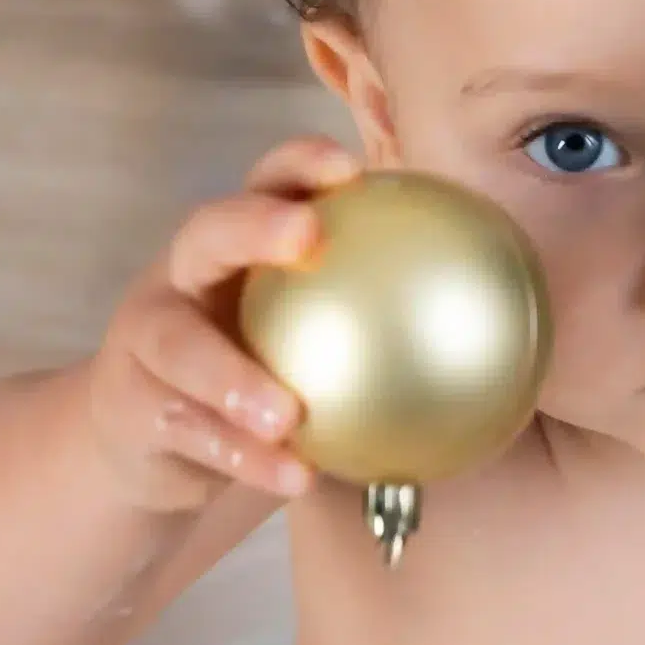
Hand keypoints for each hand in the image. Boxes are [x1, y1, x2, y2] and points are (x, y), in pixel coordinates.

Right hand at [85, 136, 359, 512]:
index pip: (264, 184)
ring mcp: (149, 342)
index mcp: (234, 248)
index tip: (352, 169)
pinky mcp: (134, 409)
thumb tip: (510, 323)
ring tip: (287, 412)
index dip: (299, 167)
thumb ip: (381, 321)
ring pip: (181, 347)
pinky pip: (191, 432)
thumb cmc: (259, 375)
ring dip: (233, 376)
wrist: (151, 443)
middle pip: (205, 233)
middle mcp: (182, 278)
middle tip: (305, 239)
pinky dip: (243, 458)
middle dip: (252, 227)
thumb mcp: (312, 340)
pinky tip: (294, 478)